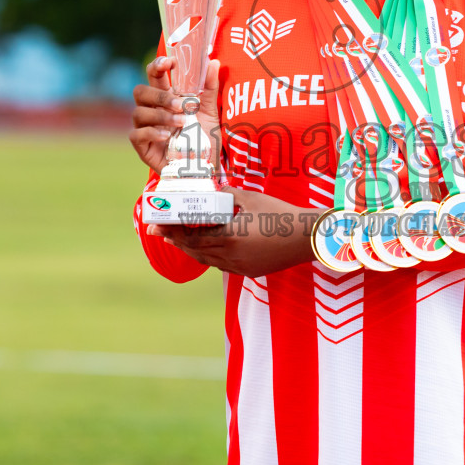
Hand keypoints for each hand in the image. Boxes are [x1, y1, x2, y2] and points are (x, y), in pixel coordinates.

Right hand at [130, 56, 220, 174]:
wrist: (204, 168)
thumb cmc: (203, 138)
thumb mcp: (211, 112)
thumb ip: (210, 87)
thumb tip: (213, 62)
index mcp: (166, 97)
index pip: (154, 75)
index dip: (157, 65)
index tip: (170, 63)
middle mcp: (152, 110)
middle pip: (140, 91)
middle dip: (159, 95)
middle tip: (181, 104)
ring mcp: (145, 128)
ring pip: (139, 112)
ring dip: (161, 115)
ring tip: (181, 122)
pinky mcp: (142, 147)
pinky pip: (136, 134)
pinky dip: (151, 132)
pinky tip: (167, 135)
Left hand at [147, 188, 315, 275]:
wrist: (307, 237)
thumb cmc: (280, 214)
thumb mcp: (251, 198)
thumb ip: (227, 196)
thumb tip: (214, 192)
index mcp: (228, 237)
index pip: (191, 237)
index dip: (171, 232)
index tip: (156, 226)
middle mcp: (231, 256)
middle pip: (195, 251)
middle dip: (177, 241)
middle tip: (162, 233)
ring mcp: (240, 267)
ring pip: (207, 261)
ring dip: (193, 250)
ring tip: (181, 240)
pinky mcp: (250, 272)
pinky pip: (223, 265)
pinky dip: (211, 256)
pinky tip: (210, 248)